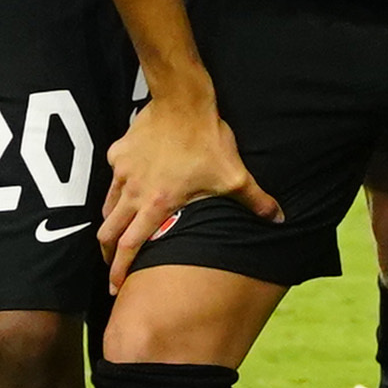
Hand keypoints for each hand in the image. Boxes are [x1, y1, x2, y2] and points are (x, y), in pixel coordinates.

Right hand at [100, 83, 272, 282]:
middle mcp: (133, 191)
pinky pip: (113, 177)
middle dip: (107, 254)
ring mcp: (123, 171)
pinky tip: (127, 188)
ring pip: (107, 206)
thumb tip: (279, 219)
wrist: (182, 99)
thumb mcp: (235, 175)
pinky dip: (116, 190)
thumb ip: (256, 201)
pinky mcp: (119, 152)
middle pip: (108, 232)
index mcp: (156, 205)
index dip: (120, 270)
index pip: (130, 246)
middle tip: (111, 266)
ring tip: (115, 234)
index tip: (115, 288)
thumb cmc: (206, 138)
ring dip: (110, 224)